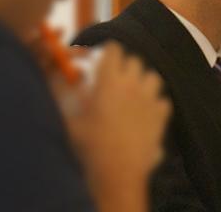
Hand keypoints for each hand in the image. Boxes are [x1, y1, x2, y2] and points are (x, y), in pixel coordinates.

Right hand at [65, 42, 170, 195]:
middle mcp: (132, 85)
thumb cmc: (89, 145)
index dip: (108, 50)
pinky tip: (146, 113)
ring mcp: (150, 99)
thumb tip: (57, 75)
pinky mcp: (162, 114)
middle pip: (134, 60)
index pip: (114, 50)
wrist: (117, 170)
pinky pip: (163, 100)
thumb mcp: (69, 119)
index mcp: (109, 82)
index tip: (103, 56)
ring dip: (143, 81)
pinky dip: (156, 104)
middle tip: (115, 79)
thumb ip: (61, 93)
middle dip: (125, 66)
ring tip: (133, 94)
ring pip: (152, 77)